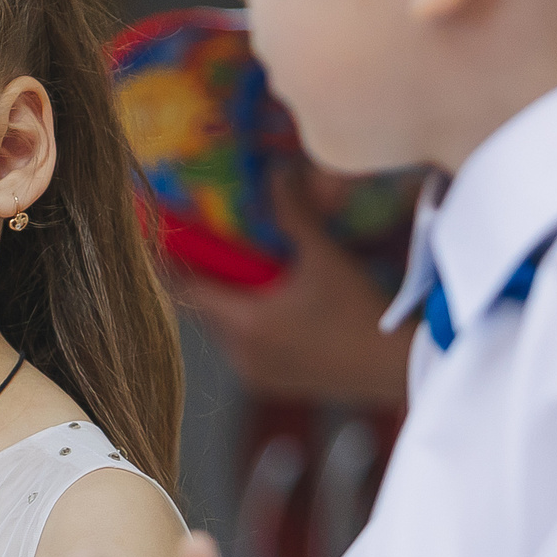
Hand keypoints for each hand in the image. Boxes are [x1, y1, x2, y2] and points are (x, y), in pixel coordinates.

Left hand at [175, 167, 407, 404]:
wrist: (397, 367)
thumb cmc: (361, 311)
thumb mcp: (325, 257)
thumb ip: (295, 214)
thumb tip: (280, 171)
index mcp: (245, 324)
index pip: (188, 290)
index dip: (171, 263)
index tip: (158, 238)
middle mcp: (241, 355)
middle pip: (203, 310)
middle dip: (202, 278)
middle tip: (202, 246)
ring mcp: (257, 374)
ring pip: (222, 331)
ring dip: (224, 302)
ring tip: (236, 271)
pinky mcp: (274, 384)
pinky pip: (242, 348)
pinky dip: (244, 324)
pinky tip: (265, 303)